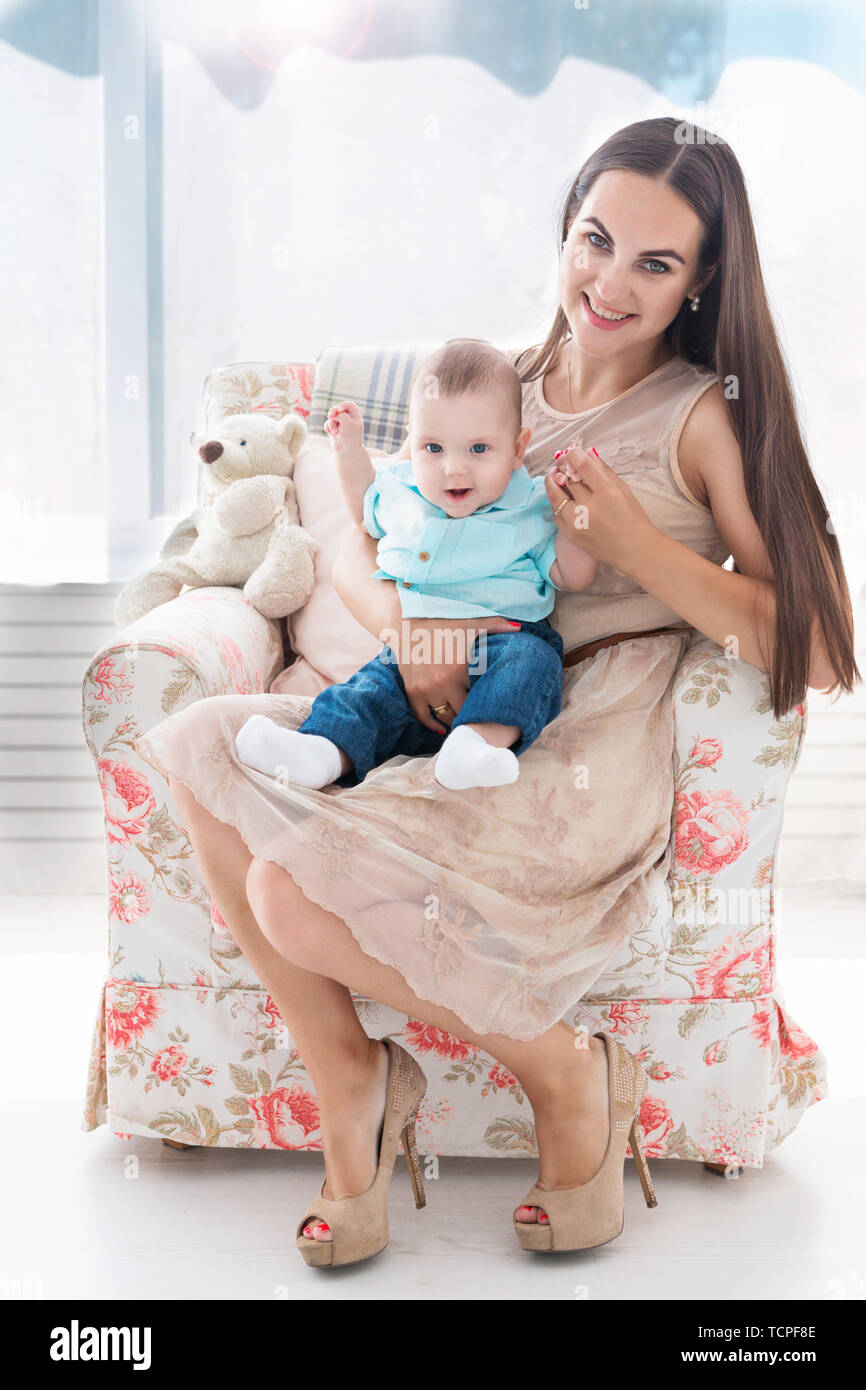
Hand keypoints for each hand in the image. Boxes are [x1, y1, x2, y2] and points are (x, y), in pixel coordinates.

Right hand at [324, 400, 363, 451]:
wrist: (347, 451)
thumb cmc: (350, 437)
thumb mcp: (347, 422)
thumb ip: (340, 414)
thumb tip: (332, 415)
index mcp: (355, 417)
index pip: (349, 405)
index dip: (343, 405)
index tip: (340, 410)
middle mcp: (348, 419)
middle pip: (338, 409)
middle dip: (333, 411)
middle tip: (331, 415)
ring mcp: (340, 424)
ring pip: (331, 417)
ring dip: (331, 424)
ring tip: (335, 432)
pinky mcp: (333, 429)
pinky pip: (327, 424)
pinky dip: (329, 428)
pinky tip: (332, 434)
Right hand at [383, 615, 521, 732]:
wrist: (407, 621)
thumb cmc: (443, 622)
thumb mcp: (470, 623)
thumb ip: (495, 625)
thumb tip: (519, 628)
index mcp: (461, 666)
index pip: (481, 693)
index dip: (489, 699)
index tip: (496, 703)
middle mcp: (444, 681)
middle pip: (465, 710)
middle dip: (473, 713)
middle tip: (482, 717)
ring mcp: (427, 688)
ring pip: (446, 717)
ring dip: (456, 721)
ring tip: (465, 723)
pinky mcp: (413, 691)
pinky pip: (423, 716)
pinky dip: (432, 725)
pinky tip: (442, 729)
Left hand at [545, 444, 657, 569]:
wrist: (633, 549)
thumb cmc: (632, 517)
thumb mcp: (622, 489)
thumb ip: (603, 470)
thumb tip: (586, 453)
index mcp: (607, 492)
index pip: (582, 464)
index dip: (572, 455)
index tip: (570, 453)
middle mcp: (590, 507)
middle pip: (566, 478)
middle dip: (562, 467)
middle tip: (561, 464)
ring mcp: (578, 522)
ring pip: (555, 496)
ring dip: (552, 483)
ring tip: (554, 477)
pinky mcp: (571, 535)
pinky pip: (556, 514)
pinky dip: (558, 504)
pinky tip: (563, 499)